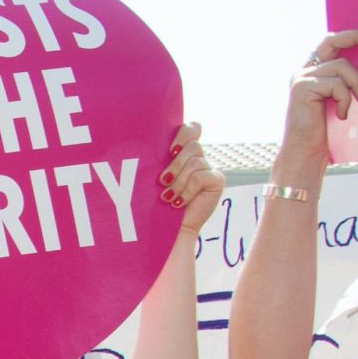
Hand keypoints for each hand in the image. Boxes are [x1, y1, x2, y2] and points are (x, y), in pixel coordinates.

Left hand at [160, 121, 224, 236]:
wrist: (167, 229)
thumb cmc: (156, 203)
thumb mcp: (152, 178)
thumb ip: (155, 160)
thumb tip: (141, 144)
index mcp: (184, 153)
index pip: (192, 128)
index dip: (184, 133)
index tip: (170, 150)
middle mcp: (199, 158)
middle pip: (193, 145)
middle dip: (175, 164)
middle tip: (163, 180)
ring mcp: (210, 169)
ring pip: (195, 162)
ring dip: (178, 182)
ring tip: (167, 197)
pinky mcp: (217, 181)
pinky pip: (201, 177)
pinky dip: (186, 191)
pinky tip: (178, 202)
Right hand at [283, 31, 357, 152]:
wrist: (307, 152)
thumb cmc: (328, 129)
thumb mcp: (342, 98)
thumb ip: (349, 80)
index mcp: (314, 70)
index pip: (332, 42)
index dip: (354, 36)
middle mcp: (305, 70)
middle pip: (332, 40)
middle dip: (356, 37)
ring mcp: (302, 78)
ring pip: (342, 66)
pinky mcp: (302, 88)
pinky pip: (337, 84)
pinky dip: (345, 100)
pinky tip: (343, 114)